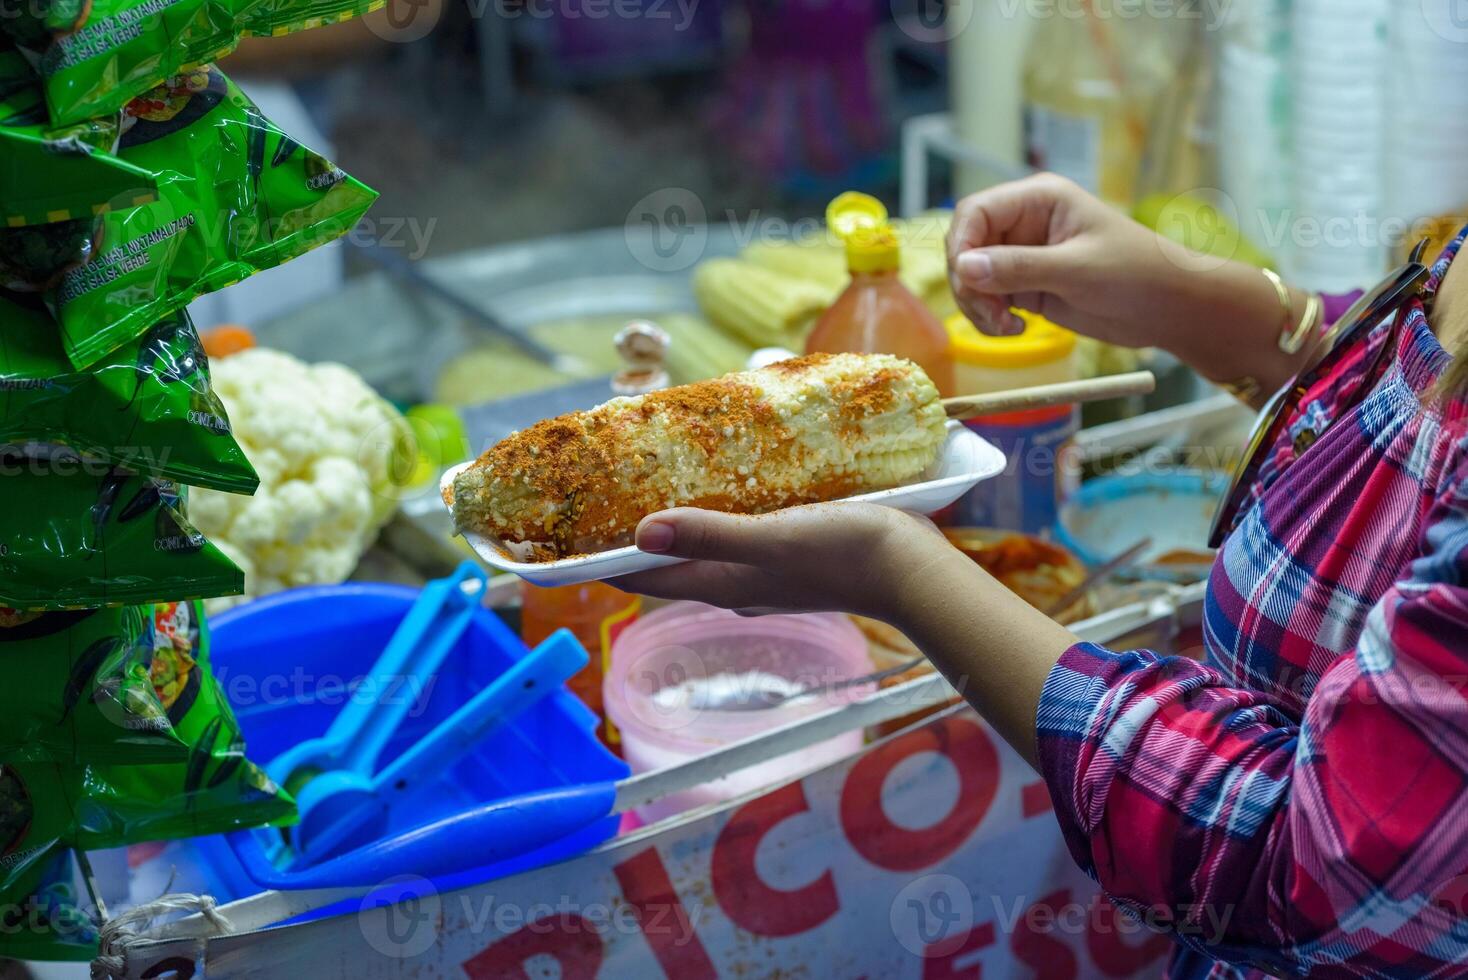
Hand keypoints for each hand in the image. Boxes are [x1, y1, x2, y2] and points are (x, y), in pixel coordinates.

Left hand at [607, 503, 951, 622]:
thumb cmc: (845, 553)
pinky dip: (715, 511)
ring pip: (699, 546)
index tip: (560, 535)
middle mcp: (733, 584)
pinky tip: (723, 482)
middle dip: (627, 534)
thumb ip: (710, 534)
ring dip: (671, 520)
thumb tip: (640, 531)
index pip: (640, 578)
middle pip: (664, 562)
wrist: (914, 571)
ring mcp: (762, 572)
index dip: (597, 561)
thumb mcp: (773, 538)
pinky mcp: (790, 553)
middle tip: (597, 490)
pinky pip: (735, 532)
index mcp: (720, 584)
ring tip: (647, 477)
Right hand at [947, 173, 1313, 394]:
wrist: (1170, 308)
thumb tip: (964, 268)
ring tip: (1007, 328)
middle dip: (970, 284)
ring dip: (978, 306)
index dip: (961, 244)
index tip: (966, 280)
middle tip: (993, 316)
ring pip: (972, 277)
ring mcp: (1023, 256)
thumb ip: (1018, 268)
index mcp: (1037, 199)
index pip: (975, 211)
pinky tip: (1015, 329)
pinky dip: (990, 318)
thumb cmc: (1136, 274)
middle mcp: (1024, 223)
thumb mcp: (1076, 270)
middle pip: (966, 246)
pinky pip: (988, 299)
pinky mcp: (1026, 286)